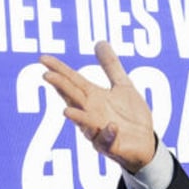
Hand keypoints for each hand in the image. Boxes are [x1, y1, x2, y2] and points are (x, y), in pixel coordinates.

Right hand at [39, 41, 154, 173]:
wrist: (145, 142)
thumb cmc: (130, 116)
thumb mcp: (123, 86)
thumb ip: (110, 66)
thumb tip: (100, 42)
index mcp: (93, 98)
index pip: (72, 81)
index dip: (59, 69)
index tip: (43, 58)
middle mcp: (91, 113)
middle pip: (73, 98)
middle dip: (61, 88)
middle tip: (47, 76)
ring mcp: (98, 130)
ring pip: (84, 123)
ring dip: (77, 117)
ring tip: (66, 112)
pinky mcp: (111, 145)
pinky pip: (107, 140)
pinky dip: (108, 134)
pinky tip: (112, 126)